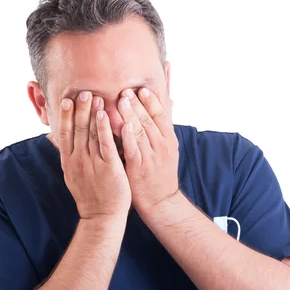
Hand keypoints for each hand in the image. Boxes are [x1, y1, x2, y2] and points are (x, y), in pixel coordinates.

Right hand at [58, 91, 131, 219]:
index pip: (64, 133)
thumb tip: (53, 137)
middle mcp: (78, 160)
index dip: (65, 115)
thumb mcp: (72, 173)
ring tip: (94, 96)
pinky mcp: (108, 167)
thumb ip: (66, 153)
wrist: (102, 217)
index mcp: (69, 161)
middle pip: (76, 129)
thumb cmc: (90, 194)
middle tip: (82, 91)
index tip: (66, 99)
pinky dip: (103, 128)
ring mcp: (92, 163)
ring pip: (90, 133)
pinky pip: (105, 144)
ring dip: (92, 113)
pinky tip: (104, 114)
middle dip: (79, 109)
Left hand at [118, 87, 179, 211]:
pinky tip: (122, 125)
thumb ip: (161, 127)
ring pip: (141, 130)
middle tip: (126, 89)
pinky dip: (128, 136)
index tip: (142, 88)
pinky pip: (133, 149)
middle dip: (138, 103)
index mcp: (168, 138)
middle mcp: (162, 145)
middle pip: (150, 119)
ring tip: (121, 100)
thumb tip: (164, 103)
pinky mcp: (139, 167)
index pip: (161, 114)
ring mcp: (151, 156)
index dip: (152, 101)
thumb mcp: (167, 148)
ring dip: (131, 114)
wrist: (161, 201)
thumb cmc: (160, 172)